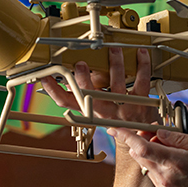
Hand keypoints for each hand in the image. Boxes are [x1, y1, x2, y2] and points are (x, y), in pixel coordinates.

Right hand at [41, 47, 158, 124]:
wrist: (142, 136)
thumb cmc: (117, 119)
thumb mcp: (96, 110)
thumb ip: (84, 95)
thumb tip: (69, 77)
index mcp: (90, 110)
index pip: (66, 102)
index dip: (54, 90)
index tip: (46, 76)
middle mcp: (104, 111)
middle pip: (89, 96)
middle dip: (83, 80)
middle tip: (79, 65)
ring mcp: (123, 107)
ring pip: (117, 84)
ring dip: (115, 64)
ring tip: (113, 50)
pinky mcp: (141, 102)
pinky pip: (141, 80)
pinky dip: (142, 65)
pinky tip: (140, 53)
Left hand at [108, 127, 187, 186]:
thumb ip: (180, 138)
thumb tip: (159, 131)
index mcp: (177, 162)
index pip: (143, 147)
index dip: (126, 136)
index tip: (115, 128)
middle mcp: (167, 176)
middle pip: (140, 154)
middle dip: (140, 139)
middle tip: (153, 130)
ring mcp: (165, 186)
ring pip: (145, 163)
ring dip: (149, 150)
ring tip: (169, 145)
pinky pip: (153, 172)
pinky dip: (156, 161)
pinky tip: (173, 158)